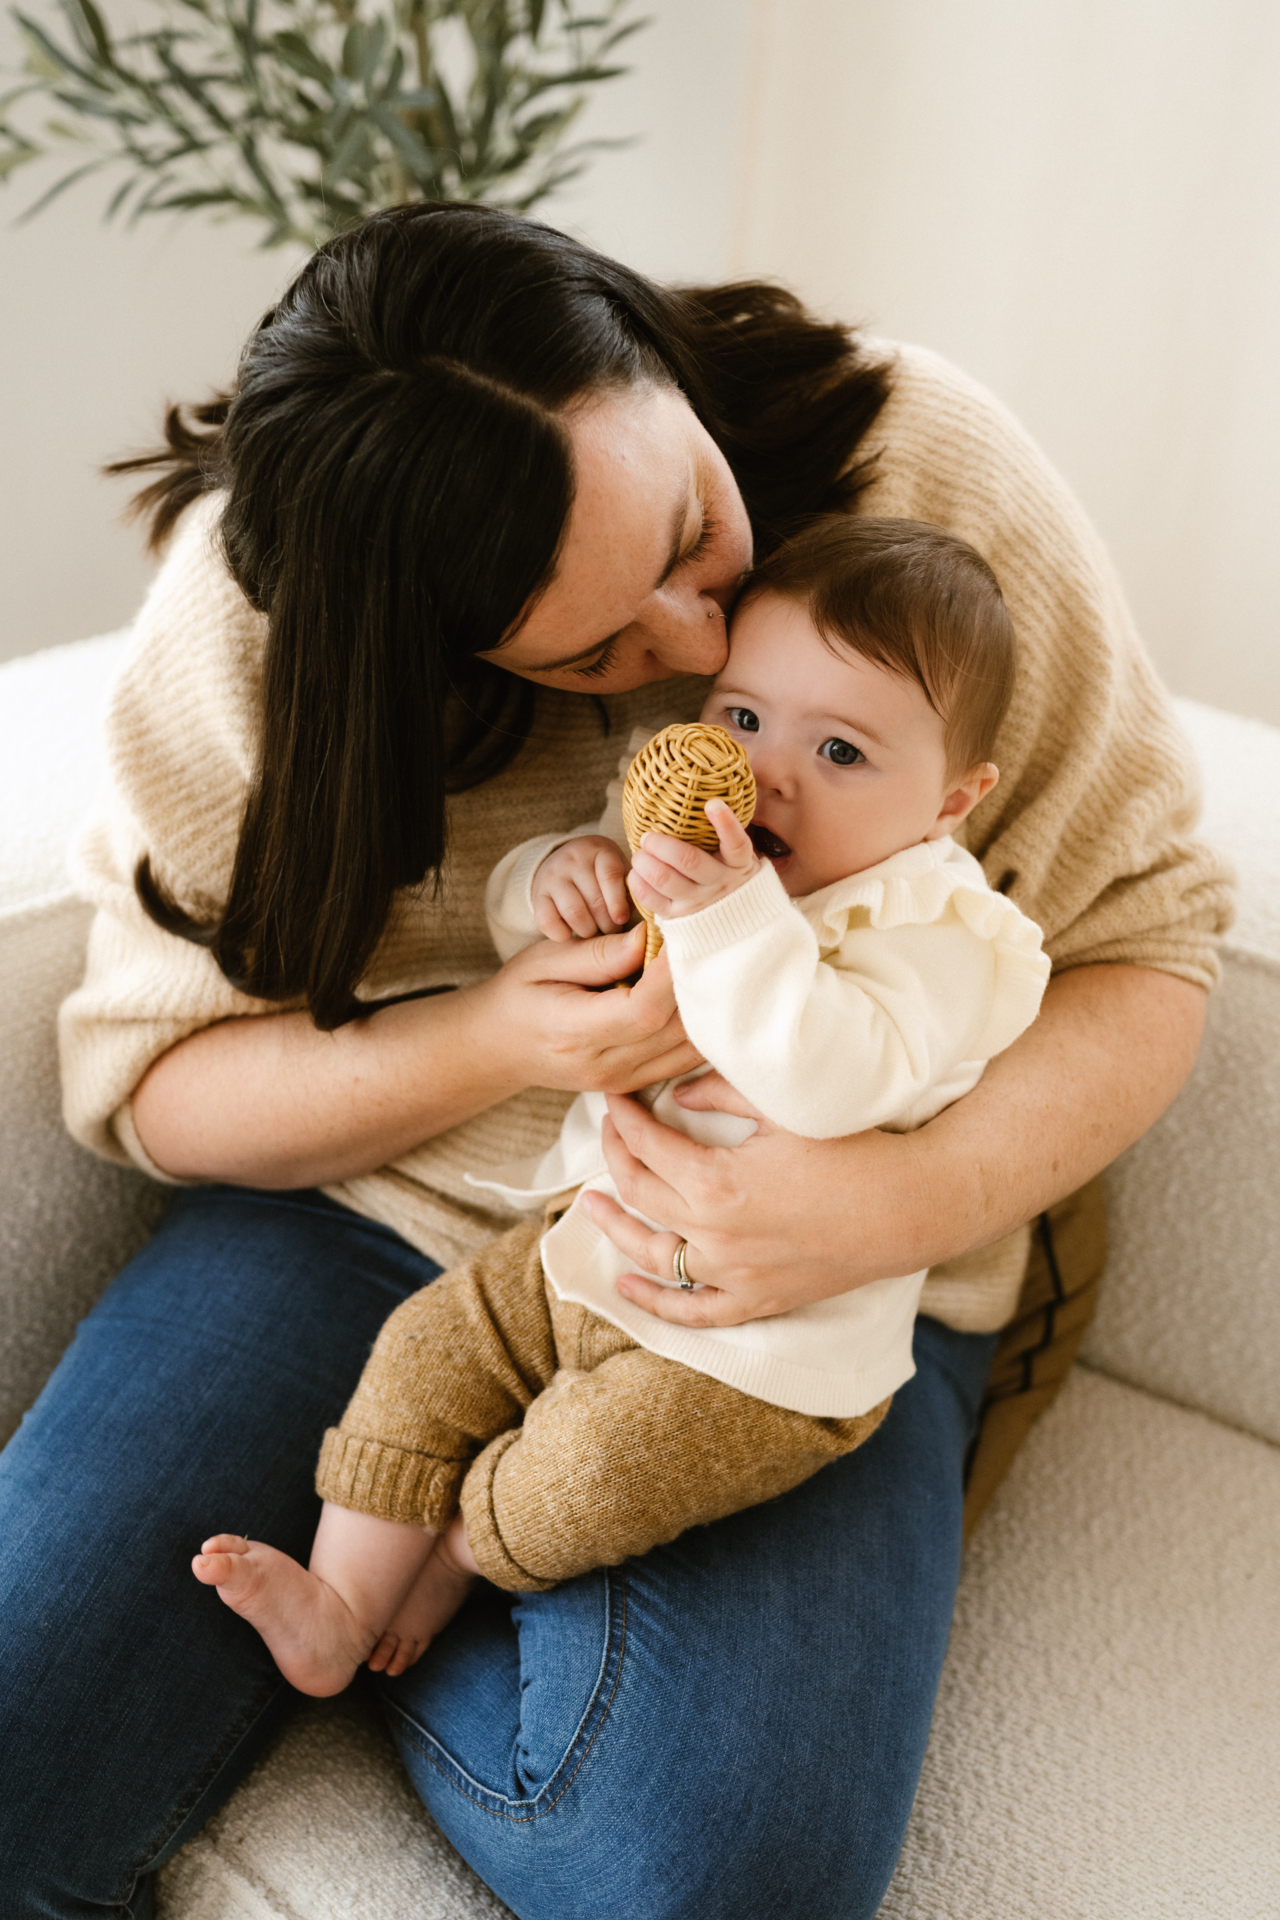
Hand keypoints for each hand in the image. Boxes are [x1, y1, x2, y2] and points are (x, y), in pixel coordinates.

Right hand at [471, 925, 702, 1094]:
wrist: (499, 1047)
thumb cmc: (518, 995)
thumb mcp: (543, 960)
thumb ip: (598, 954)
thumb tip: (650, 939)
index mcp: (574, 1032)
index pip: (643, 1009)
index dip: (671, 975)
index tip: (685, 936)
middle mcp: (603, 1065)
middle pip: (673, 1029)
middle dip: (694, 984)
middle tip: (699, 943)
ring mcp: (621, 1080)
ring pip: (687, 1048)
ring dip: (701, 1007)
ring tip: (697, 966)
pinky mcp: (634, 1083)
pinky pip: (684, 1059)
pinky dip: (696, 1027)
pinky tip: (691, 996)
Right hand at [533, 835, 631, 940]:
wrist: (563, 863)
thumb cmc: (602, 875)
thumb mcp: (620, 873)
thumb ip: (633, 892)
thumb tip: (644, 927)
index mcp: (600, 850)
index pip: (609, 875)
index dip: (618, 902)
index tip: (622, 919)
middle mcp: (573, 859)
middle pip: (594, 900)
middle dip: (607, 923)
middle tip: (612, 930)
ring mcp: (553, 875)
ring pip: (574, 912)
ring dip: (588, 930)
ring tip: (595, 932)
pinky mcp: (538, 894)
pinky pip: (548, 921)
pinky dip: (562, 934)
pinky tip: (571, 934)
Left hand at [576, 1086, 911, 1327]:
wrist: (909, 1207)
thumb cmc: (853, 1149)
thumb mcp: (783, 1107)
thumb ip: (724, 1092)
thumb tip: (680, 1091)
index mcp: (716, 1183)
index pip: (647, 1146)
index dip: (624, 1119)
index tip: (614, 1099)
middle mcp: (714, 1235)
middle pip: (642, 1193)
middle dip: (615, 1158)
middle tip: (607, 1133)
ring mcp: (733, 1275)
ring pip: (652, 1256)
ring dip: (616, 1230)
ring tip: (591, 1207)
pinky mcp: (757, 1300)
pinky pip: (694, 1312)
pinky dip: (655, 1303)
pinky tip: (627, 1286)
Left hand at [628, 799, 759, 920]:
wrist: (737, 920)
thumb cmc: (728, 875)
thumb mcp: (736, 857)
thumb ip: (725, 836)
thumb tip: (702, 800)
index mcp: (738, 864)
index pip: (736, 843)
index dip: (725, 823)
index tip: (712, 803)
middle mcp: (720, 883)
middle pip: (687, 860)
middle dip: (660, 844)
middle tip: (648, 837)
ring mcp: (699, 902)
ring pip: (664, 879)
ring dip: (644, 862)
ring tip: (640, 854)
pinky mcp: (680, 917)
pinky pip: (652, 900)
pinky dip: (638, 883)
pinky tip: (636, 873)